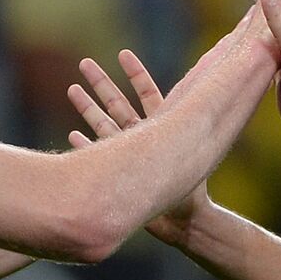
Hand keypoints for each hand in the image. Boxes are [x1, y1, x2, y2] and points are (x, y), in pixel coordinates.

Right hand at [67, 50, 208, 246]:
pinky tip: (71, 135)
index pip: (148, 94)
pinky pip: (97, 155)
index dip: (136, 74)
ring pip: (104, 125)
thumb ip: (191, 131)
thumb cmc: (193, 195)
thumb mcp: (193, 156)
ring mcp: (129, 155)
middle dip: (102, 83)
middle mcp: (144, 138)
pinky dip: (84, 146)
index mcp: (164, 129)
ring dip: (88, 108)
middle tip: (84, 63)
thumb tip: (208, 96)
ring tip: (71, 88)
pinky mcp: (119, 174)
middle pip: (119, 104)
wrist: (184, 225)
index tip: (123, 54)